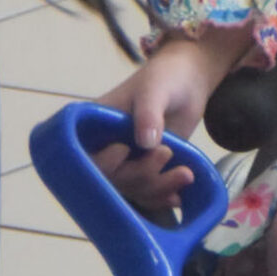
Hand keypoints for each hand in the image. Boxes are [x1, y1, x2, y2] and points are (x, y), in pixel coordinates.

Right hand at [96, 25, 254, 214]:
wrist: (188, 82)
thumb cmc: (165, 77)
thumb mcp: (155, 90)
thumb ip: (148, 113)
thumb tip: (147, 143)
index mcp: (95, 126)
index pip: (87, 156)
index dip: (104, 162)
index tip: (124, 148)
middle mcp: (106, 148)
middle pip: (112, 179)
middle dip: (140, 175)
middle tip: (167, 152)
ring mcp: (127, 161)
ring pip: (132, 189)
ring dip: (157, 188)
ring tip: (186, 174)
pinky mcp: (146, 170)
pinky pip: (147, 193)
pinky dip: (161, 198)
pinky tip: (177, 196)